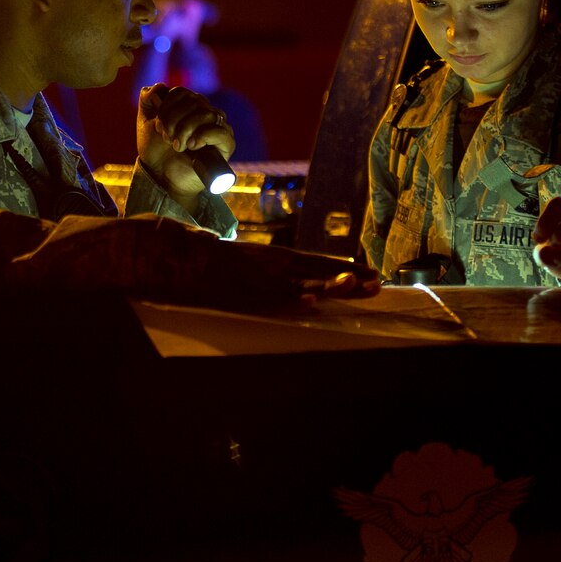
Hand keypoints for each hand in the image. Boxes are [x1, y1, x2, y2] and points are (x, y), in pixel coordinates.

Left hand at [137, 83, 235, 197]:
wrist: (162, 177)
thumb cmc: (156, 151)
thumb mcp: (145, 122)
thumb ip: (147, 100)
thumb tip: (159, 87)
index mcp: (189, 105)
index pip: (181, 93)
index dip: (166, 107)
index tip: (158, 127)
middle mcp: (206, 113)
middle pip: (193, 101)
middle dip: (174, 120)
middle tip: (166, 138)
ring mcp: (218, 128)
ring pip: (207, 114)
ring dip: (186, 129)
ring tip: (177, 145)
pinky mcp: (226, 145)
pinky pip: (222, 132)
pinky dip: (204, 136)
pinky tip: (192, 145)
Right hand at [195, 238, 381, 310]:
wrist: (184, 259)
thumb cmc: (220, 262)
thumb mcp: (256, 261)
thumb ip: (278, 268)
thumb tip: (302, 280)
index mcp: (279, 256)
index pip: (321, 262)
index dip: (347, 268)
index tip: (372, 273)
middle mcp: (276, 265)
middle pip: (319, 272)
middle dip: (349, 278)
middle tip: (376, 283)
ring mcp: (262, 280)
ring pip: (301, 285)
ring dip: (328, 286)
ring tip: (352, 285)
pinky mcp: (246, 295)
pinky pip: (271, 302)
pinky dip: (289, 301)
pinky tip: (308, 304)